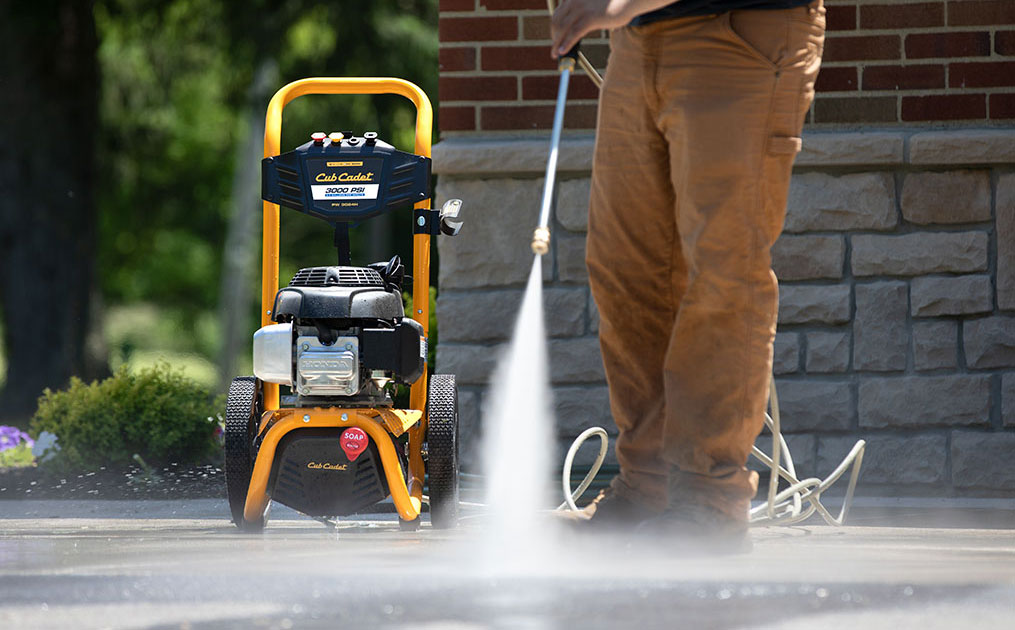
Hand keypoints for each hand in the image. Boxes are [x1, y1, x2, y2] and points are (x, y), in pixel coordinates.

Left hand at [550, 0, 669, 57]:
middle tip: (555, 48)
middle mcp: (574, 0)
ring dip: (557, 43)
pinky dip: (566, 44)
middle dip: (554, 37)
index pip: (558, 13)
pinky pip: (574, 34)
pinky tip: (562, 52)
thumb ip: (583, 11)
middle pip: (557, 21)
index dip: (554, 27)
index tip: (554, 37)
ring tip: (555, 54)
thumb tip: (577, 28)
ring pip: (563, 29)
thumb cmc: (614, 3)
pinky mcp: (589, 18)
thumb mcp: (593, 4)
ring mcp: (581, 8)